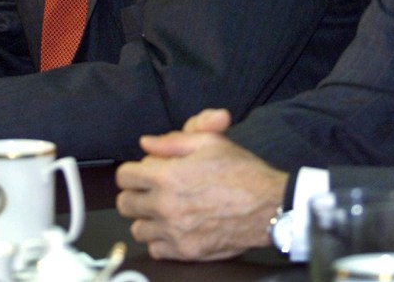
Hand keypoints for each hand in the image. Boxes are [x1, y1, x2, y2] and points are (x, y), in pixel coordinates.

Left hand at [115, 109, 287, 260]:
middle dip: (135, 194)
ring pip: (137, 229)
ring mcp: (175, 232)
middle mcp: (166, 206)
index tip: (142, 173)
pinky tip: (175, 228)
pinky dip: (160, 240)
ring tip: (164, 210)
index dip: (132, 171)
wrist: (269, 206)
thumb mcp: (210, 142)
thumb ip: (172, 141)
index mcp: (167, 176)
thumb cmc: (242, 172)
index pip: (124, 176)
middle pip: (125, 204)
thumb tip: (146, 144)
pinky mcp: (186, 251)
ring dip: (147, 219)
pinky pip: (155, 249)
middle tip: (151, 191)